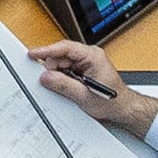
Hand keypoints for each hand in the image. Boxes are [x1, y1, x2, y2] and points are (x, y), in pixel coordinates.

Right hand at [30, 41, 157, 132]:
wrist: (124, 109)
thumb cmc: (113, 102)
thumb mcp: (84, 96)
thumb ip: (63, 85)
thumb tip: (46, 77)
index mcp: (93, 56)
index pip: (65, 48)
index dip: (47, 50)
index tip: (34, 54)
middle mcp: (90, 55)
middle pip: (62, 56)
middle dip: (53, 69)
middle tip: (49, 82)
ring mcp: (88, 61)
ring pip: (64, 63)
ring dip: (60, 75)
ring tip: (68, 89)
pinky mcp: (85, 68)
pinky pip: (68, 69)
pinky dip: (64, 77)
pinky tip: (69, 87)